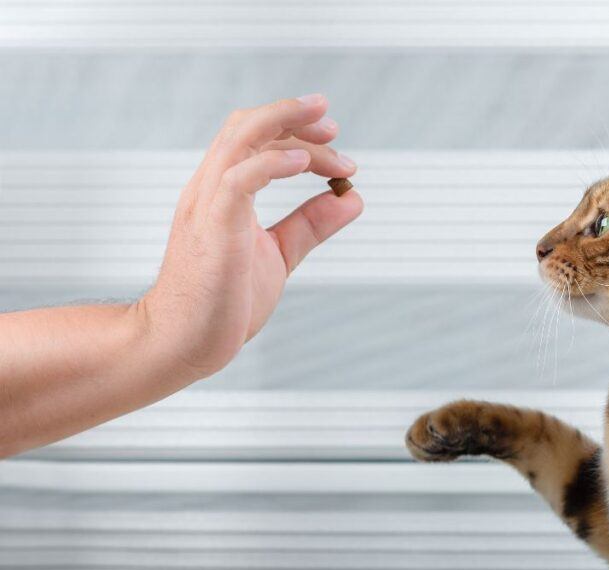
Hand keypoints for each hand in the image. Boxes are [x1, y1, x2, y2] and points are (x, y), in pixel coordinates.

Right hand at [139, 94, 362, 377]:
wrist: (183, 343)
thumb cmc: (223, 302)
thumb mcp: (279, 254)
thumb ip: (311, 225)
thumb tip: (352, 199)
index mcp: (222, 192)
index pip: (252, 137)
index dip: (293, 126)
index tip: (334, 138)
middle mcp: (210, 189)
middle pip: (246, 126)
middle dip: (292, 115)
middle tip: (334, 126)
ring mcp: (208, 205)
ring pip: (240, 140)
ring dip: (286, 125)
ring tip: (328, 130)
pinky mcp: (213, 228)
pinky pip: (238, 179)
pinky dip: (273, 163)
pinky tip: (304, 163)